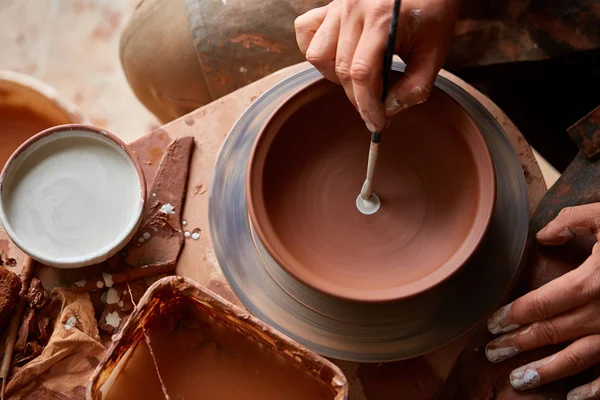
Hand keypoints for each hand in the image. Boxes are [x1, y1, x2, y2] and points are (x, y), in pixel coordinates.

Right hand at [294, 0, 461, 131]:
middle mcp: (353, 9)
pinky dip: (315, 49)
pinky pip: (306, 30)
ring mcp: (339, 5)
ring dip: (334, 76)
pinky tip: (336, 57)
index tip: (377, 124)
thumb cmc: (434, 10)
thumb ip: (416, 86)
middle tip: (375, 109)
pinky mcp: (332, 4)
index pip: (362, 74)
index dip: (367, 106)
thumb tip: (389, 110)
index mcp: (381, 19)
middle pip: (341, 70)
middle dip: (357, 98)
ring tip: (358, 80)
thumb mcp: (436, 50)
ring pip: (317, 55)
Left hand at [486, 203, 599, 398]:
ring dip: (546, 370)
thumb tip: (544, 237)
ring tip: (519, 380)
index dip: (513, 315)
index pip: (540, 304)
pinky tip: (573, 396)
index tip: (493, 323)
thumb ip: (571, 221)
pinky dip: (594, 389)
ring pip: (577, 358)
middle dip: (518, 344)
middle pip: (551, 332)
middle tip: (493, 353)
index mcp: (591, 282)